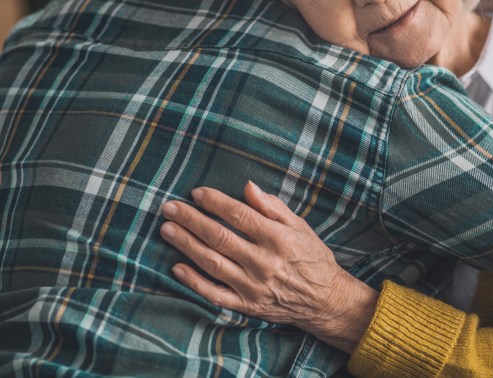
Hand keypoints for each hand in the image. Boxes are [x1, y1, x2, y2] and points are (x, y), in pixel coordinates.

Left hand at [159, 181, 376, 352]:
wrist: (325, 300)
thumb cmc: (311, 257)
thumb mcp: (299, 226)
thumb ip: (272, 206)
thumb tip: (247, 186)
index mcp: (277, 238)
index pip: (239, 215)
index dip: (214, 202)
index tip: (196, 193)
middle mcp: (263, 262)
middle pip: (219, 237)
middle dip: (190, 219)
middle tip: (169, 207)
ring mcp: (253, 286)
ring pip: (212, 262)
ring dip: (186, 244)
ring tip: (167, 229)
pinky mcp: (247, 305)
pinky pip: (214, 294)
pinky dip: (193, 281)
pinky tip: (177, 267)